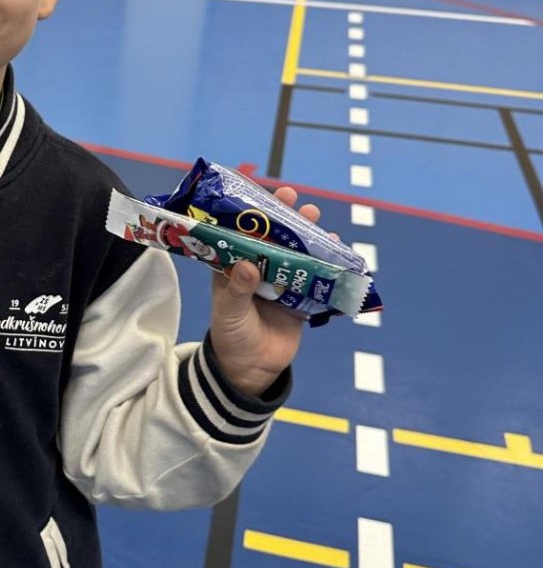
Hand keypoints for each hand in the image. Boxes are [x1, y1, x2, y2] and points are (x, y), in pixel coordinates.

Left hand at [207, 189, 329, 395]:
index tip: (266, 197)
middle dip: (288, 220)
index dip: (255, 215)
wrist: (252, 369)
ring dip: (309, 238)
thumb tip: (248, 265)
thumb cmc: (232, 336)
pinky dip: (326, 265)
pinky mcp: (299, 299)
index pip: (243, 234)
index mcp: (234, 268)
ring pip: (297, 254)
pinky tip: (336, 252)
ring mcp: (281, 283)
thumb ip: (238, 290)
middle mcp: (258, 270)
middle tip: (300, 205)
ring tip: (318, 222)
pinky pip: (315, 278)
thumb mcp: (230, 313)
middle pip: (275, 239)